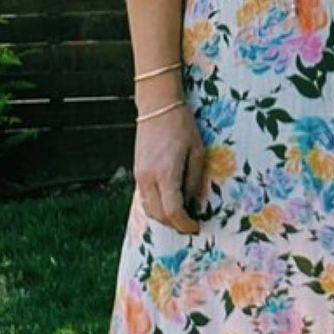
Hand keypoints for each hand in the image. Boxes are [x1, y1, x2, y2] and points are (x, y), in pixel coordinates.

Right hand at [134, 105, 205, 233]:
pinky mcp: (136, 172)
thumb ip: (194, 182)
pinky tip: (169, 202)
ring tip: (181, 215)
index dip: (185, 224)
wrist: (158, 107)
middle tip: (191, 224)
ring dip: (164, 217)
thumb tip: (193, 204)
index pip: (173, 211)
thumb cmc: (182, 127)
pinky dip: (156, 206)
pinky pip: (145, 198)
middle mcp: (148, 178)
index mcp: (165, 173)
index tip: (196, 227)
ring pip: (149, 209)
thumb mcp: (197, 153)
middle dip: (175, 224)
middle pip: (159, 215)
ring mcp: (139, 175)